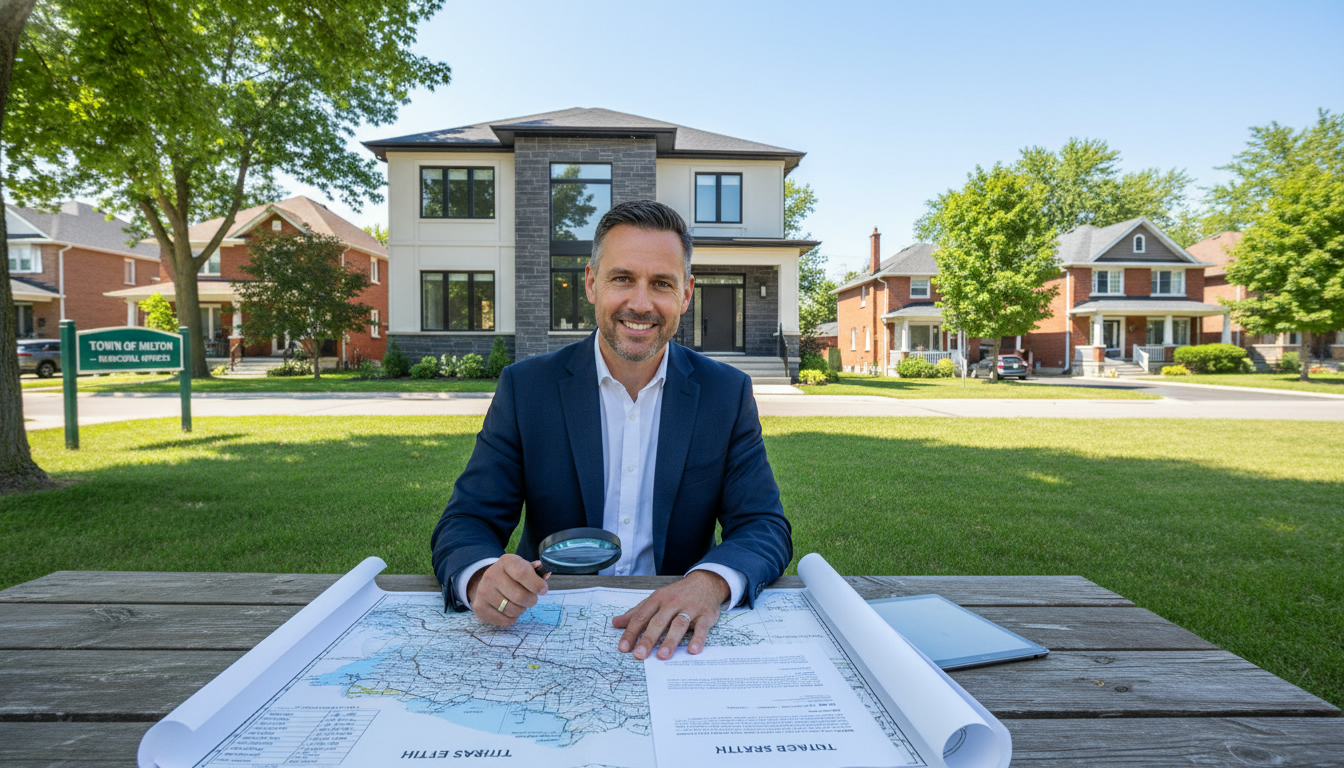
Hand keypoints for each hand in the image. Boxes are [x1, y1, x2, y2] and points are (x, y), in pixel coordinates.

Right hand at [467, 554, 548, 626]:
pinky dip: (512, 618)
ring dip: (521, 609)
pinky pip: (506, 621)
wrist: (486, 583)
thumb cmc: (511, 576)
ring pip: (513, 610)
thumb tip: (546, 573)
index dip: (537, 584)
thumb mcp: (522, 567)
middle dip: (531, 600)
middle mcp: (491, 575)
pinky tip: (508, 609)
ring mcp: (483, 592)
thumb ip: (535, 571)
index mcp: (506, 561)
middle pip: (520, 596)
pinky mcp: (479, 608)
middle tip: (531, 598)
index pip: (523, 573)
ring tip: (518, 602)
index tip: (543, 590)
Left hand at [612, 570, 728, 659]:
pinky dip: (698, 639)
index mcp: (658, 599)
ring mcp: (690, 609)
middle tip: (639, 655)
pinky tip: (692, 650)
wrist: (706, 583)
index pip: (641, 616)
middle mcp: (672, 603)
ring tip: (662, 656)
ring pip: (679, 625)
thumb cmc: (677, 594)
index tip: (624, 648)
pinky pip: (701, 628)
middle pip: (659, 622)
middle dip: (648, 639)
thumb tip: (615, 623)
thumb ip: (636, 612)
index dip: (631, 632)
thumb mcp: (655, 599)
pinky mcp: (706, 616)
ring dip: (670, 640)